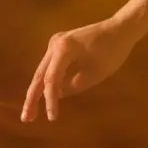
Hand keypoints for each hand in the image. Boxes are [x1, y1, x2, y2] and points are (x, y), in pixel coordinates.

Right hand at [21, 17, 141, 121]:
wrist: (120, 28)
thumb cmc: (112, 51)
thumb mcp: (95, 74)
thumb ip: (74, 86)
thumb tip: (57, 94)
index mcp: (63, 49)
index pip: (52, 80)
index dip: (50, 100)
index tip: (52, 117)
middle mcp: (54, 44)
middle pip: (40, 75)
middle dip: (33, 98)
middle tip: (27, 118)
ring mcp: (55, 43)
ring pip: (43, 71)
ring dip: (37, 92)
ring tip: (32, 113)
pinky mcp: (59, 45)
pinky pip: (50, 67)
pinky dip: (47, 82)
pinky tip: (42, 98)